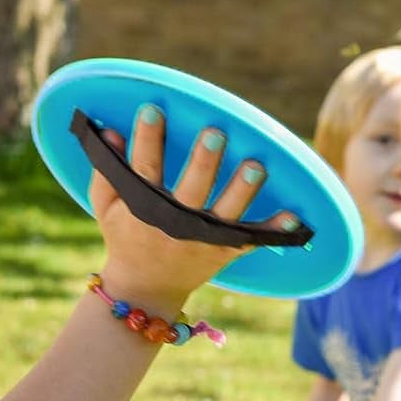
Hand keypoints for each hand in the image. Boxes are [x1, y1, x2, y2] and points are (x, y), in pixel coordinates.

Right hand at [91, 103, 294, 313]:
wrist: (145, 290)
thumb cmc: (126, 236)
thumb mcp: (106, 208)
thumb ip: (105, 172)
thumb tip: (110, 132)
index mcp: (145, 209)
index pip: (144, 170)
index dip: (147, 140)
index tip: (153, 110)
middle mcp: (175, 225)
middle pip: (191, 191)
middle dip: (203, 163)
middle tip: (215, 134)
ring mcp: (203, 240)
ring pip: (226, 214)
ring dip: (242, 191)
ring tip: (256, 166)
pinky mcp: (224, 252)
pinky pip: (251, 240)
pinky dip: (273, 231)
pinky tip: (294, 217)